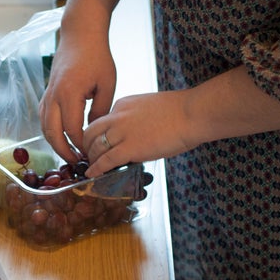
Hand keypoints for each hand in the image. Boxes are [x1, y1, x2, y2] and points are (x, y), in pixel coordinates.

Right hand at [39, 29, 116, 162]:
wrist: (80, 35)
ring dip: (55, 143)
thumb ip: (101, 110)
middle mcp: (54, 96)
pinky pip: (43, 117)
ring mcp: (47, 94)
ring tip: (70, 154)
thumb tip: (95, 132)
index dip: (80, 145)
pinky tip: (61, 137)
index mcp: (69, 94)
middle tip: (77, 162)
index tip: (92, 153)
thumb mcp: (107, 84)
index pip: (71, 130)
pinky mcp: (47, 92)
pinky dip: (49, 130)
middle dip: (63, 151)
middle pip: (52, 133)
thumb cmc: (97, 56)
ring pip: (44, 127)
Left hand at [82, 90, 197, 176]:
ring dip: (91, 159)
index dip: (99, 135)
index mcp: (123, 105)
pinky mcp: (130, 148)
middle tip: (89, 157)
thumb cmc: (180, 112)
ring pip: (95, 147)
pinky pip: (105, 160)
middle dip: (87, 146)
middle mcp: (117, 116)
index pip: (102, 121)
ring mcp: (122, 132)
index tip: (100, 144)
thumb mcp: (150, 108)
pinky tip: (92, 175)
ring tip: (91, 167)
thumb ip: (137, 119)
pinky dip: (96, 168)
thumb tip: (136, 134)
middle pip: (91, 132)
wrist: (192, 114)